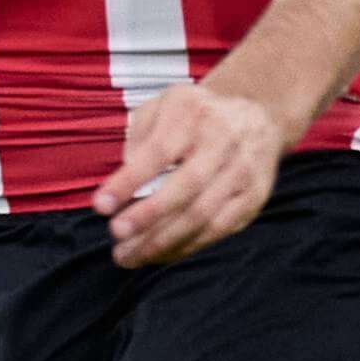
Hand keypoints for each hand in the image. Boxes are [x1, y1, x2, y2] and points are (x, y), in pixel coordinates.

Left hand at [98, 76, 291, 267]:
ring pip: (202, 214)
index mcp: (193, 113)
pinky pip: (217, 229)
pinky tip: (158, 254)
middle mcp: (223, 141)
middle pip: (186, 187)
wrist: (258, 116)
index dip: (129, 181)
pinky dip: (185, 246)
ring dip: (163, 241)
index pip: (158, 152)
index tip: (101, 206)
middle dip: (148, 216)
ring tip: (129, 256)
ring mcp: (242, 172)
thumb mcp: (164, 104)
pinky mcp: (252, 198)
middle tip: (116, 234)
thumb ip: (139, 134)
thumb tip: (126, 176)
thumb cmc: (196, 116)